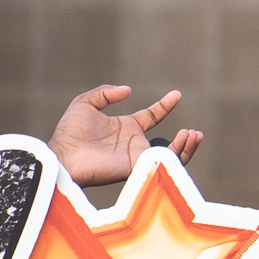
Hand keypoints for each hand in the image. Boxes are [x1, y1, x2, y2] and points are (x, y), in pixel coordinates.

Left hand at [47, 86, 203, 186]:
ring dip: (185, 148)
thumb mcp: (86, 103)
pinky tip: (182, 141)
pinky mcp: (136, 168)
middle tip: (194, 132)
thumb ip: (106, 93)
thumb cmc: (69, 132)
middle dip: (185, 140)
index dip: (165, 106)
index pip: (152, 117)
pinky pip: (161, 165)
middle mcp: (134, 144)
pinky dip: (176, 155)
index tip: (177, 94)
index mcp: (126, 128)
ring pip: (169, 158)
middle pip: (167, 144)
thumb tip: (129, 90)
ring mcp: (136, 157)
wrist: (63, 155)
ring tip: (193, 135)